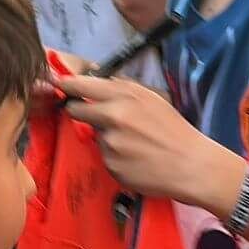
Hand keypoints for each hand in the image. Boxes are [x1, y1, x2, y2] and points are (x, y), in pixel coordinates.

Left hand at [55, 73, 242, 210]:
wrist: (192, 165)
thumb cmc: (175, 130)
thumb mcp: (152, 98)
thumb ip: (123, 89)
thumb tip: (96, 81)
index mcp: (124, 96)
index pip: (81, 86)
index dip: (66, 85)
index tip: (56, 84)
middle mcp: (112, 117)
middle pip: (76, 110)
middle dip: (80, 112)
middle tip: (96, 117)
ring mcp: (110, 143)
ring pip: (94, 136)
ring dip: (106, 139)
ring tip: (133, 145)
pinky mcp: (111, 166)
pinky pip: (105, 158)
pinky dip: (115, 158)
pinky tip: (135, 160)